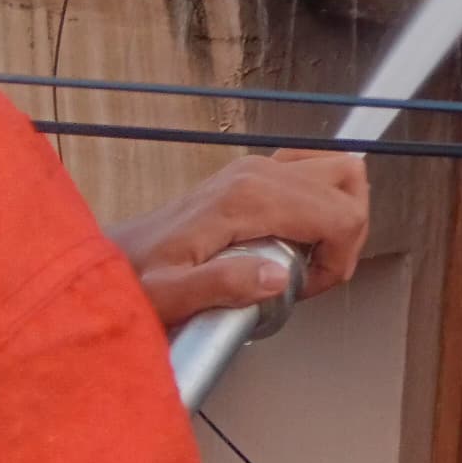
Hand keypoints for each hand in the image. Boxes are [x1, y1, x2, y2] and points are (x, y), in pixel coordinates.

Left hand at [109, 150, 369, 330]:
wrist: (114, 258)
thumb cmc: (138, 279)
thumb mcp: (171, 294)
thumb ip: (222, 286)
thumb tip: (278, 277)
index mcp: (247, 199)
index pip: (338, 214)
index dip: (341, 257)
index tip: (312, 286)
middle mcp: (257, 173)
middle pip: (347, 183)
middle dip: (347, 235)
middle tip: (318, 273)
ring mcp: (256, 168)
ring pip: (339, 168)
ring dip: (341, 212)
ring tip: (314, 253)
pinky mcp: (252, 173)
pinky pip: (314, 168)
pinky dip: (324, 198)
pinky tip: (302, 232)